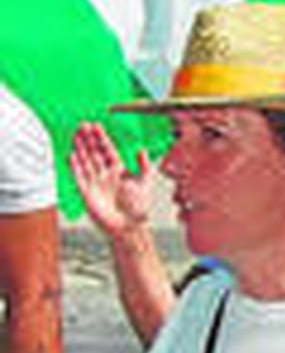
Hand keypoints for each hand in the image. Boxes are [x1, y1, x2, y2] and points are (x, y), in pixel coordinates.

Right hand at [69, 123, 153, 238]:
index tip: (96, 126)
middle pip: (94, 153)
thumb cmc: (138, 207)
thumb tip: (141, 149)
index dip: (101, 138)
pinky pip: (79, 177)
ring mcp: (95, 183)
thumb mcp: (144, 182)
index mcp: (118, 171)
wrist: (129, 226)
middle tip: (82, 125)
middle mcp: (105, 175)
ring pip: (85, 161)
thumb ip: (144, 165)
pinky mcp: (86, 193)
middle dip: (88, 139)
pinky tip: (71, 155)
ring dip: (80, 148)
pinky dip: (74, 166)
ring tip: (75, 135)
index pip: (107, 150)